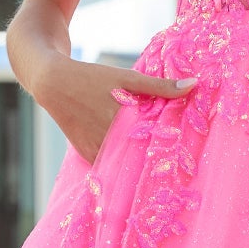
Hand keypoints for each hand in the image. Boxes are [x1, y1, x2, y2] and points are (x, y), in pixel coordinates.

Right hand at [33, 55, 197, 166]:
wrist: (54, 84)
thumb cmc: (94, 78)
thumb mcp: (128, 78)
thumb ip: (161, 86)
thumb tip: (194, 84)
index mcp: (124, 120)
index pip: (157, 142)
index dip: (173, 148)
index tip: (188, 154)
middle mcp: (110, 138)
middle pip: (142, 155)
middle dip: (158, 157)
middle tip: (181, 165)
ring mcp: (97, 149)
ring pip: (126, 163)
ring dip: (140, 164)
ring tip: (160, 169)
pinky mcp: (88, 155)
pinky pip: (110, 165)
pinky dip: (122, 164)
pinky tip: (135, 166)